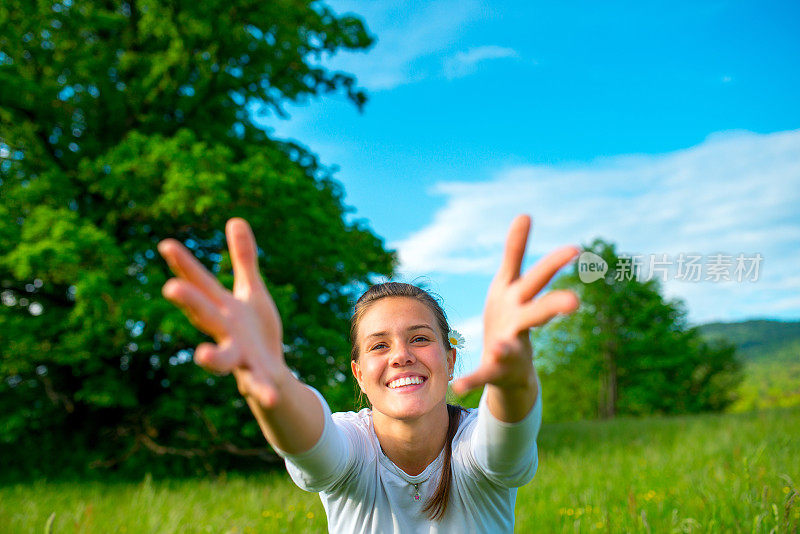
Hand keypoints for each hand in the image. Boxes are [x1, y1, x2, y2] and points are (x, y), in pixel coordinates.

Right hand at [158, 218, 288, 407]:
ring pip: (223, 357)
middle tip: (170, 288)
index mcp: (223, 310)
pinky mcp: (258, 377)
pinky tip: (271, 398)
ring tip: (202, 356)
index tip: (166, 244)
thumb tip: (235, 219)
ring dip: (212, 357)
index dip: (185, 266)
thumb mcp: (251, 292)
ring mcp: (240, 356)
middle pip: (204, 315)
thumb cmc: (256, 330)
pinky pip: (259, 386)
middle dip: (189, 302)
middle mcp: (225, 332)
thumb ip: (244, 260)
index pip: (202, 284)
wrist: (269, 374)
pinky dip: (263, 391)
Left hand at [451, 215, 579, 394]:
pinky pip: (481, 373)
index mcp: (518, 299)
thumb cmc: (509, 314)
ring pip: (511, 346)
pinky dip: (471, 381)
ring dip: (507, 347)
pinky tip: (457, 388)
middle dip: (553, 306)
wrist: (508, 365)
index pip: (534, 276)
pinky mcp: (494, 367)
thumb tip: (524, 214)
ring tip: (501, 348)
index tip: (575, 249)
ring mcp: (508, 346)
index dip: (553, 264)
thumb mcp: (509, 281)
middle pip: (536, 311)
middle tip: (574, 302)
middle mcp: (518, 322)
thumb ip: (516, 250)